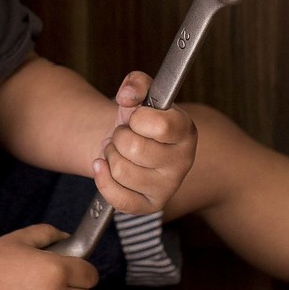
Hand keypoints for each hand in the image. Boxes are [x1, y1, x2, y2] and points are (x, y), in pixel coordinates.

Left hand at [92, 71, 196, 214]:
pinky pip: (118, 198)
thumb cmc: (136, 121)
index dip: (138, 118)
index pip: (160, 125)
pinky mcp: (151, 206)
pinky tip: (104, 167)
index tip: (136, 117)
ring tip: (118, 150)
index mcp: (186, 131)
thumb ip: (136, 83)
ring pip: (120, 170)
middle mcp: (183, 162)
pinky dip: (102, 179)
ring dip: (110, 156)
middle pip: (134, 148)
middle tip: (123, 136)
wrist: (126, 144)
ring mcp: (168, 187)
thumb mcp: (139, 95)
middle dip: (118, 137)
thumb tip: (128, 95)